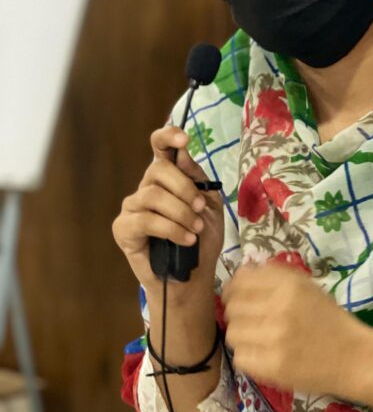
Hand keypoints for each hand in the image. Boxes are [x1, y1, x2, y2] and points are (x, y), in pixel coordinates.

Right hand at [112, 125, 223, 296]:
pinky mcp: (124, 229)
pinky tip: (185, 239)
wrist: (193, 275)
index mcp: (168, 178)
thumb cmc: (201, 238)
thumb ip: (196, 179)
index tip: (184, 139)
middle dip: (184, 188)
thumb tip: (182, 154)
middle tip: (200, 209)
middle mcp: (147, 188)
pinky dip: (170, 229)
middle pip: (158, 170)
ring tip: (194, 229)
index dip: (167, 136)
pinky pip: (145, 220)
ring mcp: (133, 208)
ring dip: (181, 212)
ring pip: (153, 195)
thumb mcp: (209, 205)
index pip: (159, 147)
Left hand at [221, 261, 369, 397]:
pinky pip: (240, 358)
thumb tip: (240, 274)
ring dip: (243, 336)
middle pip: (232, 308)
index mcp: (288, 285)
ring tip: (259, 340)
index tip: (238, 297)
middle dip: (238, 314)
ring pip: (233, 334)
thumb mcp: (307, 287)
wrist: (354, 357)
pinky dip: (249, 357)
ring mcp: (274, 339)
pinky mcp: (272, 367)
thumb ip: (274, 276)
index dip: (234, 289)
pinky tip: (264, 355)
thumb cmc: (330, 320)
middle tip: (252, 321)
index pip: (240, 281)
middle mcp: (279, 308)